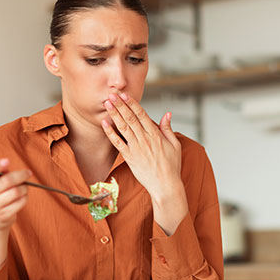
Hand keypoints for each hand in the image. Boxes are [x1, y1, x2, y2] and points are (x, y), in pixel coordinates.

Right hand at [0, 158, 30, 235]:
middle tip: (28, 173)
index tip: (7, 161)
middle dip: (21, 175)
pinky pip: (20, 202)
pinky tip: (23, 196)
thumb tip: (9, 171)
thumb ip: (1, 174)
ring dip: (24, 187)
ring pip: (16, 192)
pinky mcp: (3, 216)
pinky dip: (25, 197)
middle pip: (6, 181)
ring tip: (24, 187)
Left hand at [101, 92, 187, 234]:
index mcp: (155, 135)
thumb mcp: (175, 145)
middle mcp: (144, 139)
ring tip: (107, 104)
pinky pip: (117, 143)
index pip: (142, 114)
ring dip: (114, 114)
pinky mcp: (129, 158)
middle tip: (112, 94)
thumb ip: (168, 129)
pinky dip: (110, 133)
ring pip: (123, 127)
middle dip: (120, 105)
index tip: (125, 95)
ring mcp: (136, 148)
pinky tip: (104, 123)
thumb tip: (167, 114)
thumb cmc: (171, 166)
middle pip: (130, 118)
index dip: (132, 104)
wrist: (165, 185)